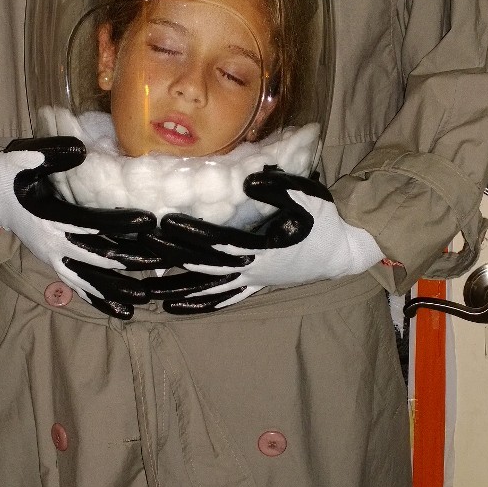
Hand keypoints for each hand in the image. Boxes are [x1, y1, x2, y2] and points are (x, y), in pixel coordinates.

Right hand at [0, 140, 158, 317]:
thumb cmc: (9, 175)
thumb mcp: (24, 157)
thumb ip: (51, 153)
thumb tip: (81, 149)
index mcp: (50, 218)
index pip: (91, 222)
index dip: (120, 223)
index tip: (149, 222)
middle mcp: (53, 244)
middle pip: (96, 256)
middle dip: (128, 259)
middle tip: (159, 261)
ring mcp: (53, 258)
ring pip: (89, 279)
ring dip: (115, 289)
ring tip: (143, 300)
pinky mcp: (54, 265)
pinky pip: (78, 287)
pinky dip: (98, 300)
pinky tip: (120, 312)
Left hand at [149, 169, 383, 311]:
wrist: (345, 251)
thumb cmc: (327, 221)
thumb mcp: (308, 197)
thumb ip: (279, 187)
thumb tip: (249, 179)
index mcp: (264, 249)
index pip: (221, 242)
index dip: (193, 234)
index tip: (166, 224)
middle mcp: (254, 271)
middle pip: (206, 266)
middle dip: (174, 259)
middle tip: (142, 252)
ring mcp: (254, 281)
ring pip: (210, 289)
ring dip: (178, 289)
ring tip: (147, 292)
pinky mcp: (257, 285)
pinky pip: (224, 299)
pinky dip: (200, 303)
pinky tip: (177, 308)